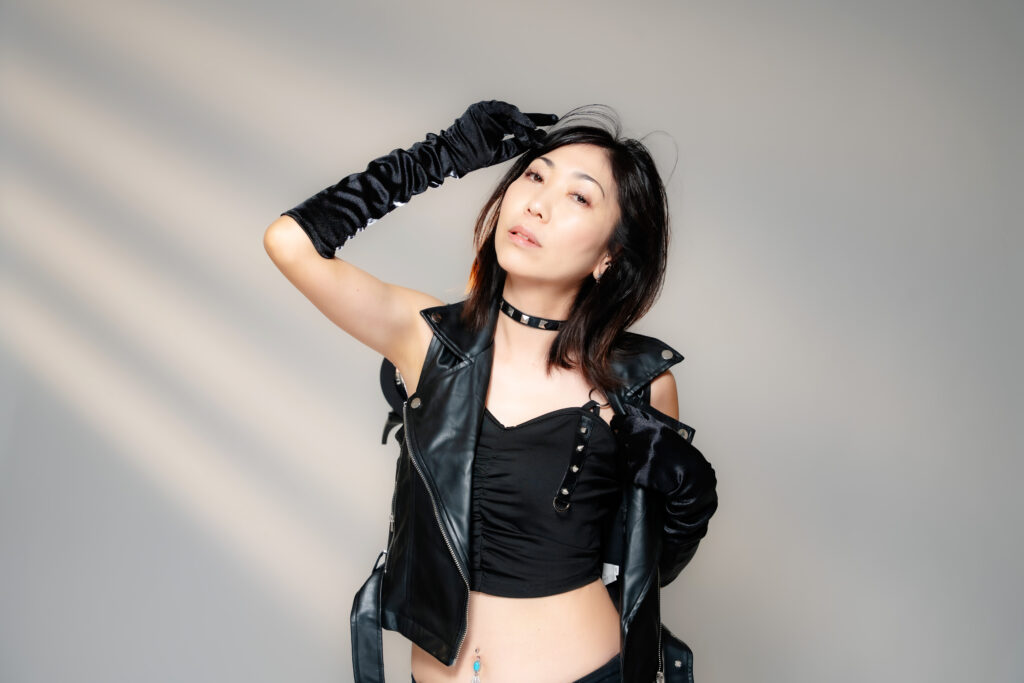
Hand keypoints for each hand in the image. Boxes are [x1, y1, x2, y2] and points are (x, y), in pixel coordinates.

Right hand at [440, 100, 558, 176]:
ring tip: (536, 130)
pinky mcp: (481, 108)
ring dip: (525, 122)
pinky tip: (525, 123)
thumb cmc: (474, 157)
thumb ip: (516, 145)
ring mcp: (487, 111)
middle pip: (518, 117)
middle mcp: (493, 116)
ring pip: (511, 114)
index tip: (552, 125)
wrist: (455, 155)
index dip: (535, 126)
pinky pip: (502, 109)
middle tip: (553, 120)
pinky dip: (514, 115)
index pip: (519, 124)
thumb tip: (535, 142)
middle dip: (536, 120)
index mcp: (498, 127)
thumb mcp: (500, 152)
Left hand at [611, 403, 715, 497]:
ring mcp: (637, 458)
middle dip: (624, 439)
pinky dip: (631, 468)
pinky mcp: (635, 474)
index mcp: (649, 428)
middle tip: (634, 444)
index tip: (616, 423)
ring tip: (643, 457)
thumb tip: (628, 410)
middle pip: (620, 437)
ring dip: (629, 454)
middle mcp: (641, 441)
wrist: (688, 477)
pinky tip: (644, 468)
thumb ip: (646, 419)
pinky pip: (625, 468)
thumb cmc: (680, 454)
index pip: (622, 421)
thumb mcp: (665, 431)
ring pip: (622, 452)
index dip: (618, 422)